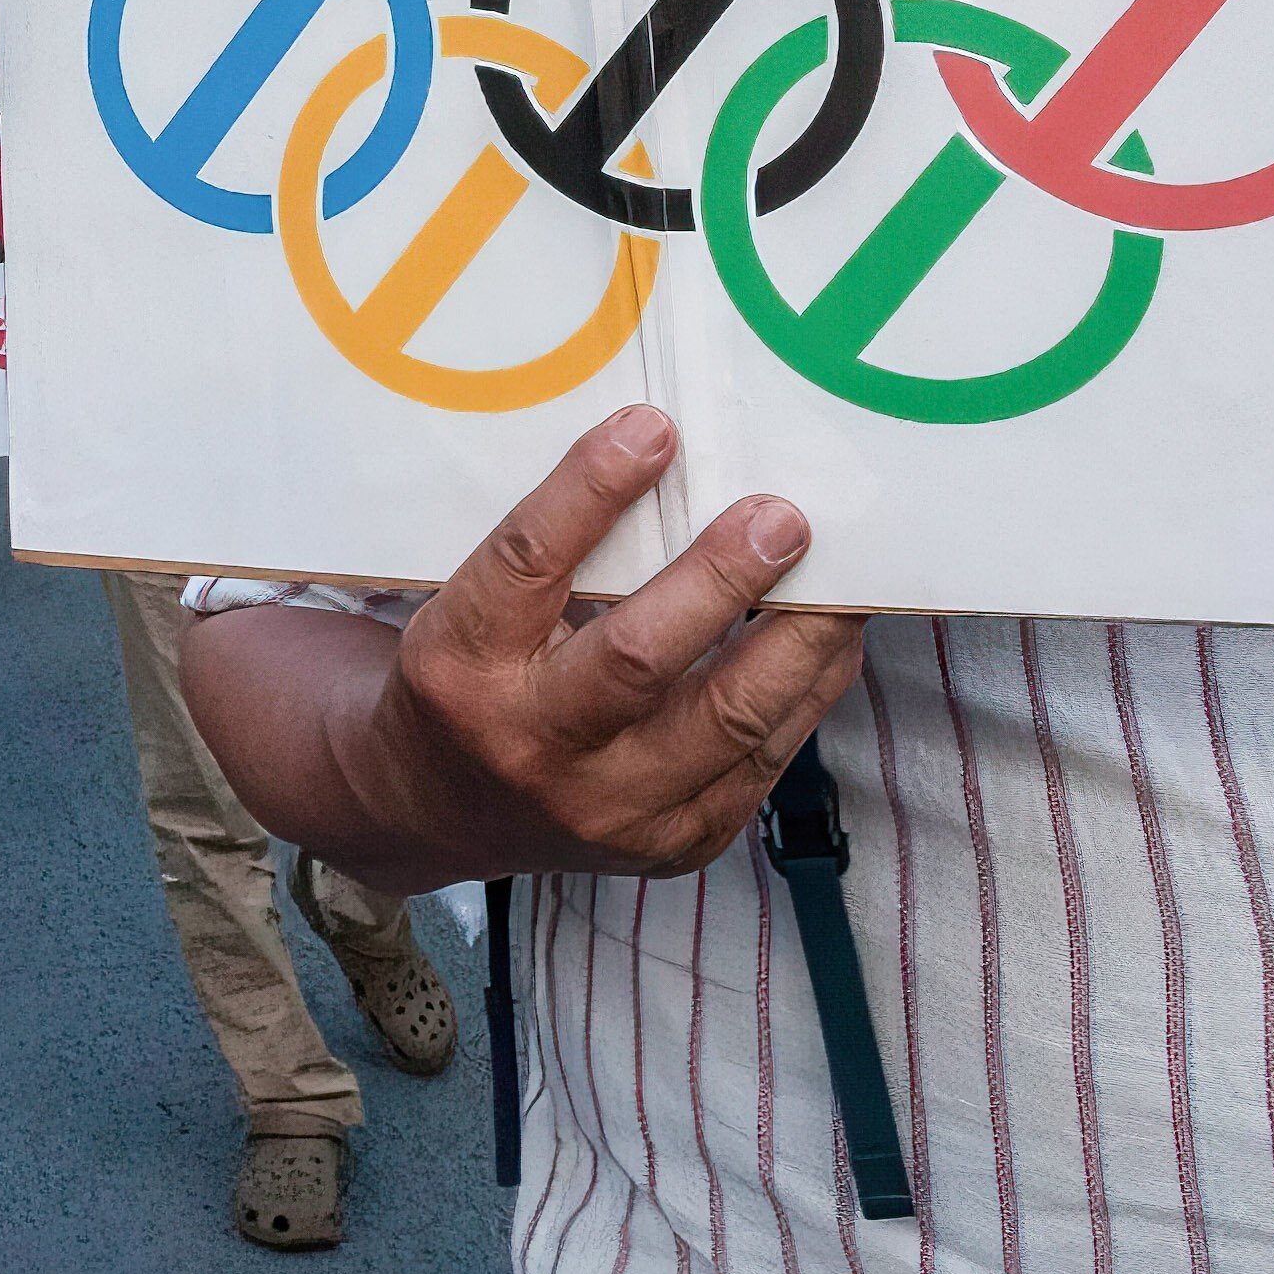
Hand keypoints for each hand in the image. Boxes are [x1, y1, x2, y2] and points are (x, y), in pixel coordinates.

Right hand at [366, 408, 866, 875]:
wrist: (435, 806)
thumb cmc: (469, 672)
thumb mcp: (470, 606)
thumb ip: (553, 551)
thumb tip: (674, 456)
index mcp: (461, 663)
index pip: (527, 563)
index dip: (591, 491)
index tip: (654, 429)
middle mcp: (528, 742)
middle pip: (637, 657)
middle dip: (721, 579)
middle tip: (780, 517)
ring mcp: (604, 807)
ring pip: (724, 722)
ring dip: (796, 643)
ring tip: (837, 583)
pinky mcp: (668, 843)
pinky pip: (757, 765)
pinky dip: (804, 696)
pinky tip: (827, 645)